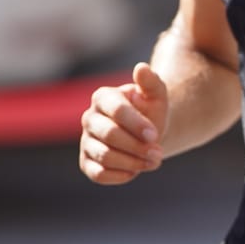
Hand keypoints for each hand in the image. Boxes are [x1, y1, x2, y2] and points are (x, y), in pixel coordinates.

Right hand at [78, 63, 167, 183]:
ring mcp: (86, 141)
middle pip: (110, 135)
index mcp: (103, 97)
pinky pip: (98, 174)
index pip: (116, 110)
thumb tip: (141, 68)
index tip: (154, 135)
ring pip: (105, 156)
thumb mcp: (156, 95)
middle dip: (137, 146)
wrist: (147, 134)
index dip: (136, 124)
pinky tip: (136, 171)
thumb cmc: (150, 111)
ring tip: (154, 161)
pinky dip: (120, 175)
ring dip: (133, 162)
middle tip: (158, 154)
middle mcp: (89, 118)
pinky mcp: (86, 163)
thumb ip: (151, 82)